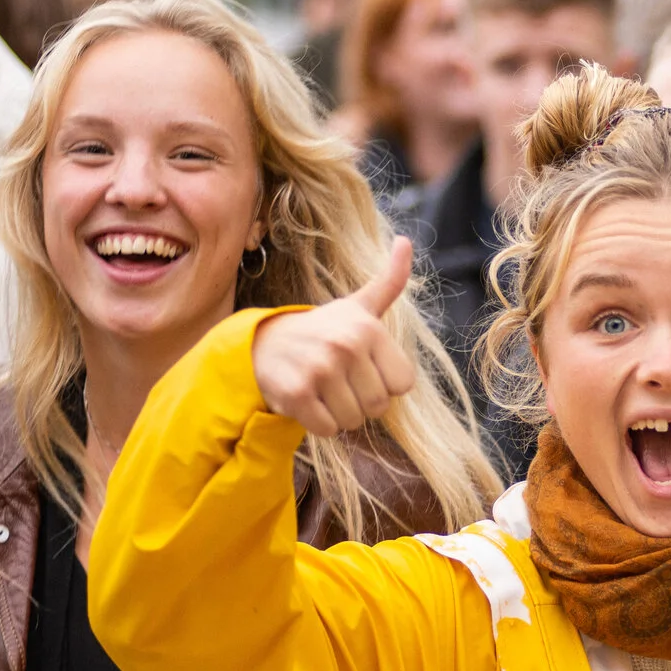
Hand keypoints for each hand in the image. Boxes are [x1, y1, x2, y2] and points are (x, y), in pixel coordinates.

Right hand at [250, 236, 417, 437]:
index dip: (384, 383)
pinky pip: (328, 429)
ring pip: (354, 421)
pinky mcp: (296, 394)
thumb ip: (389, 281)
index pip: (403, 385)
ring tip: (323, 389)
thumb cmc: (322, 330)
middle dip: (361, 401)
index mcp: (369, 328)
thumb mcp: (358, 305)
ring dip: (340, 414)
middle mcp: (346, 346)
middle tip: (339, 380)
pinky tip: (308, 399)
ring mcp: (320, 370)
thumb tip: (406, 242)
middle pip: (379, 406)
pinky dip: (319, 423)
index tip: (363, 368)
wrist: (264, 343)